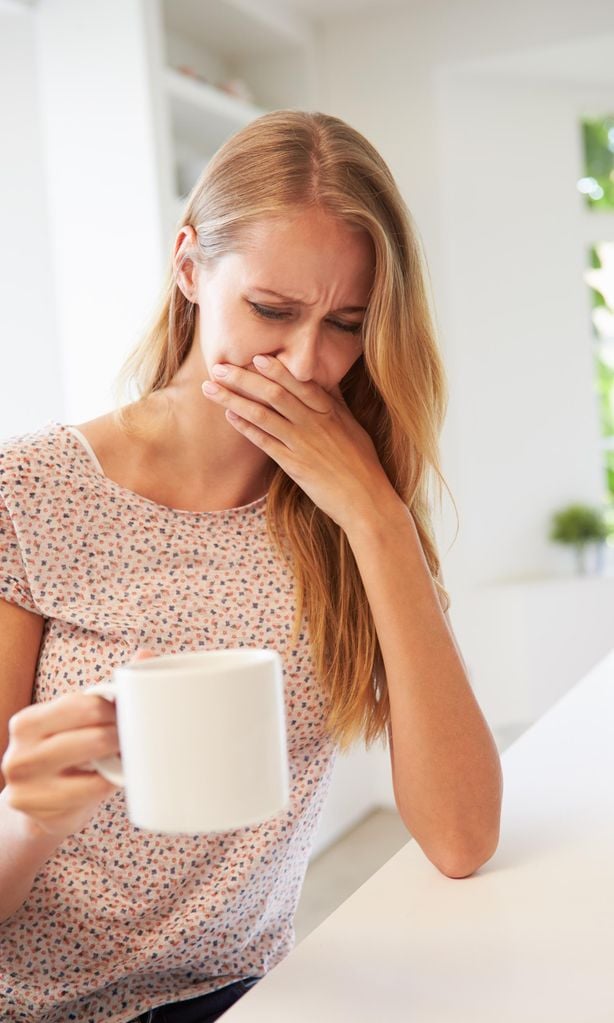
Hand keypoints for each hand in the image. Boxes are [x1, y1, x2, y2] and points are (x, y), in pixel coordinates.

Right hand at [0, 649, 156, 839]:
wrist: (36, 807)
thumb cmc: (63, 754)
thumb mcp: (75, 721)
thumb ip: (106, 690)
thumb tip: (146, 654)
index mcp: (28, 722)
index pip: (83, 706)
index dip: (114, 709)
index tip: (126, 715)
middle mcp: (19, 754)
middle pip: (93, 737)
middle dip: (120, 735)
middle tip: (130, 737)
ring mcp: (27, 787)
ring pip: (95, 767)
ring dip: (118, 760)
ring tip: (122, 755)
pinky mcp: (40, 812)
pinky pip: (93, 793)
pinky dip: (108, 784)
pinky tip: (108, 778)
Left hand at [202, 356, 393, 528]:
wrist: (366, 500)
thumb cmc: (362, 463)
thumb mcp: (353, 426)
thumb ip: (336, 402)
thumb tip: (326, 379)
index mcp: (330, 411)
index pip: (300, 383)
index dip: (277, 369)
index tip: (255, 356)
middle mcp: (315, 423)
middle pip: (275, 394)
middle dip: (244, 378)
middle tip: (219, 367)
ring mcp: (303, 444)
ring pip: (263, 415)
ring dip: (234, 400)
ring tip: (210, 389)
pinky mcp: (294, 465)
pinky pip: (265, 442)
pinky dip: (246, 428)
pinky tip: (230, 416)